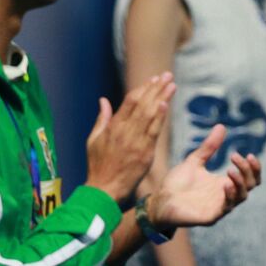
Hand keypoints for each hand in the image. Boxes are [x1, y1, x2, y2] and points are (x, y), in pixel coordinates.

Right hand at [85, 73, 174, 202]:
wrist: (103, 190)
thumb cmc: (98, 166)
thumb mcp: (93, 140)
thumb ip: (101, 119)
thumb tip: (103, 100)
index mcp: (112, 127)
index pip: (130, 101)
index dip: (143, 88)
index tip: (154, 78)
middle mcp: (124, 131)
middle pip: (142, 104)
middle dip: (156, 88)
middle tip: (167, 75)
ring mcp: (134, 141)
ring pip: (149, 115)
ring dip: (162, 97)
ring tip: (172, 84)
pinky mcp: (144, 153)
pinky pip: (153, 132)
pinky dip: (159, 117)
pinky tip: (166, 104)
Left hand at [149, 124, 262, 229]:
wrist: (159, 200)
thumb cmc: (177, 183)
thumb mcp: (195, 161)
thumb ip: (209, 147)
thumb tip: (221, 126)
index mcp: (224, 182)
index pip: (250, 177)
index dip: (253, 167)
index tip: (248, 154)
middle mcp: (225, 195)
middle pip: (251, 185)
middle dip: (248, 170)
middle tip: (235, 157)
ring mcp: (220, 206)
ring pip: (242, 197)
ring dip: (240, 182)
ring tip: (230, 170)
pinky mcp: (211, 216)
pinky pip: (226, 208)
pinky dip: (229, 196)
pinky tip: (225, 184)